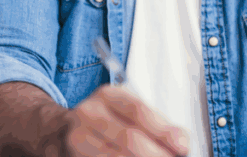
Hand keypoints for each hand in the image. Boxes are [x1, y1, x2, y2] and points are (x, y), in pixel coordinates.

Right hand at [43, 84, 190, 156]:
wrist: (64, 131)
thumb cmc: (106, 122)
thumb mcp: (127, 112)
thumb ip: (156, 125)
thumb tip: (181, 143)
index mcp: (107, 95)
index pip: (138, 111)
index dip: (164, 131)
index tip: (182, 146)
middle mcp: (89, 114)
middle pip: (130, 138)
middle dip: (158, 155)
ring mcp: (78, 138)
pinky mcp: (74, 156)